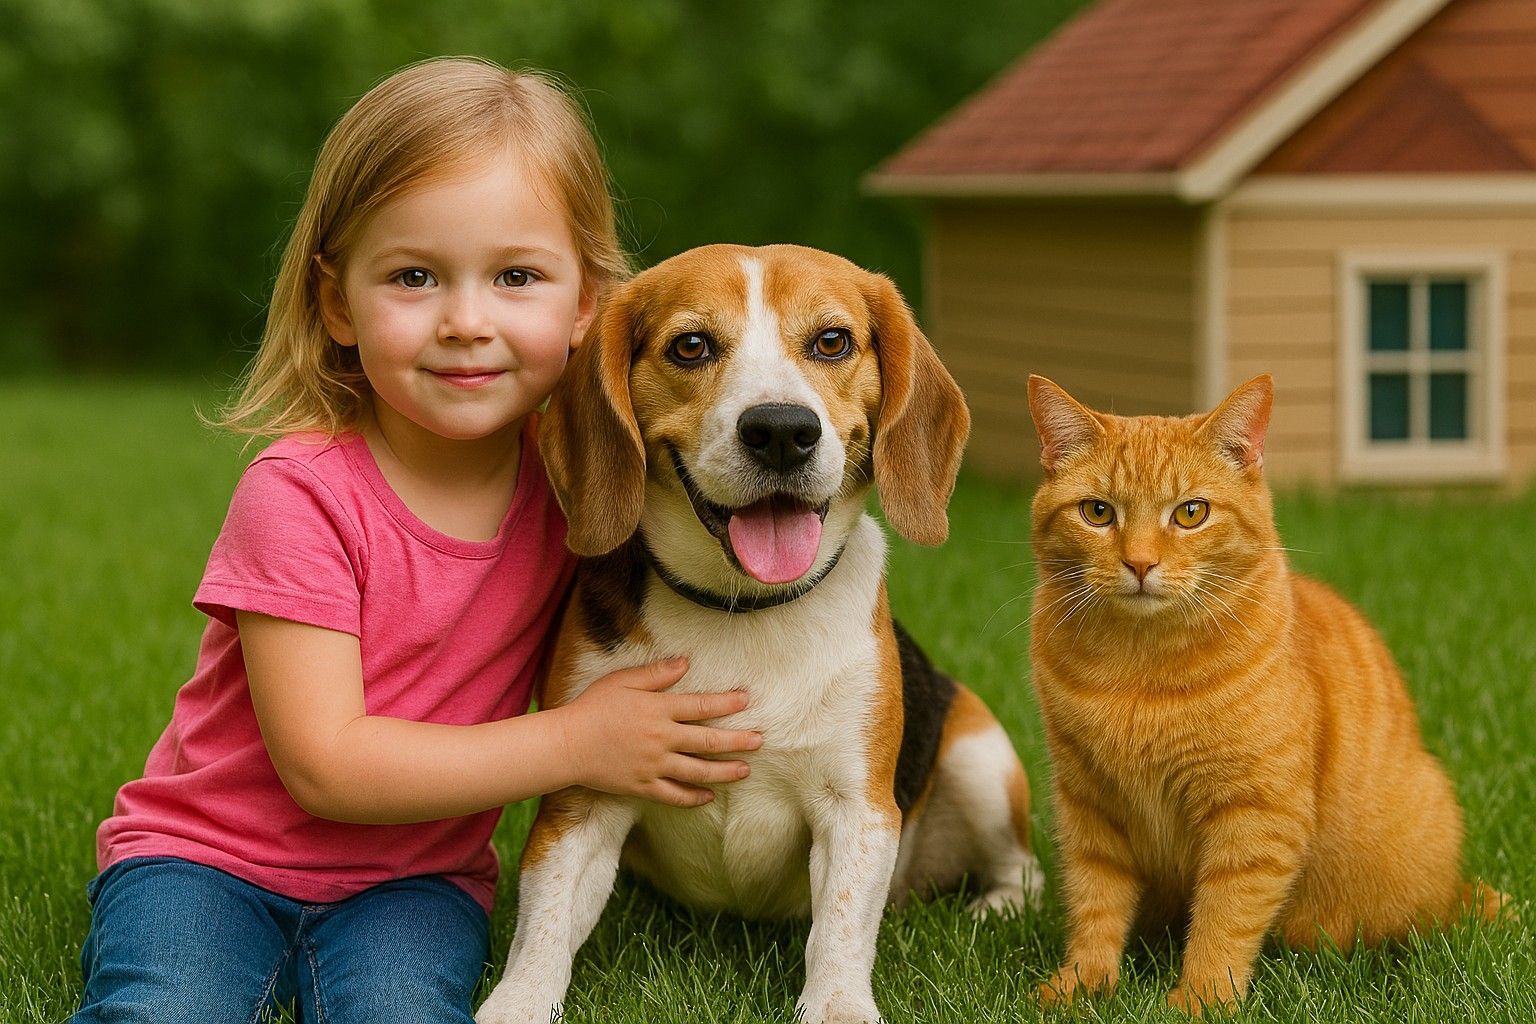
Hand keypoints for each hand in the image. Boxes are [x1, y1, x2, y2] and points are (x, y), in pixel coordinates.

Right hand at [558, 657, 761, 807]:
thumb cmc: (593, 707)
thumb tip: (685, 663)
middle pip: (708, 741)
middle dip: (737, 741)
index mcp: (658, 709)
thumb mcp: (623, 681)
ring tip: (745, 770)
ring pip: (698, 771)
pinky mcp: (643, 786)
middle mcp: (661, 738)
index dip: (727, 703)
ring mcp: (654, 765)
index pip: (702, 705)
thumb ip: (656, 674)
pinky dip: (694, 797)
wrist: (566, 744)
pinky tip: (709, 796)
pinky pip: (675, 795)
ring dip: (724, 771)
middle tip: (760, 741)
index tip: (747, 700)